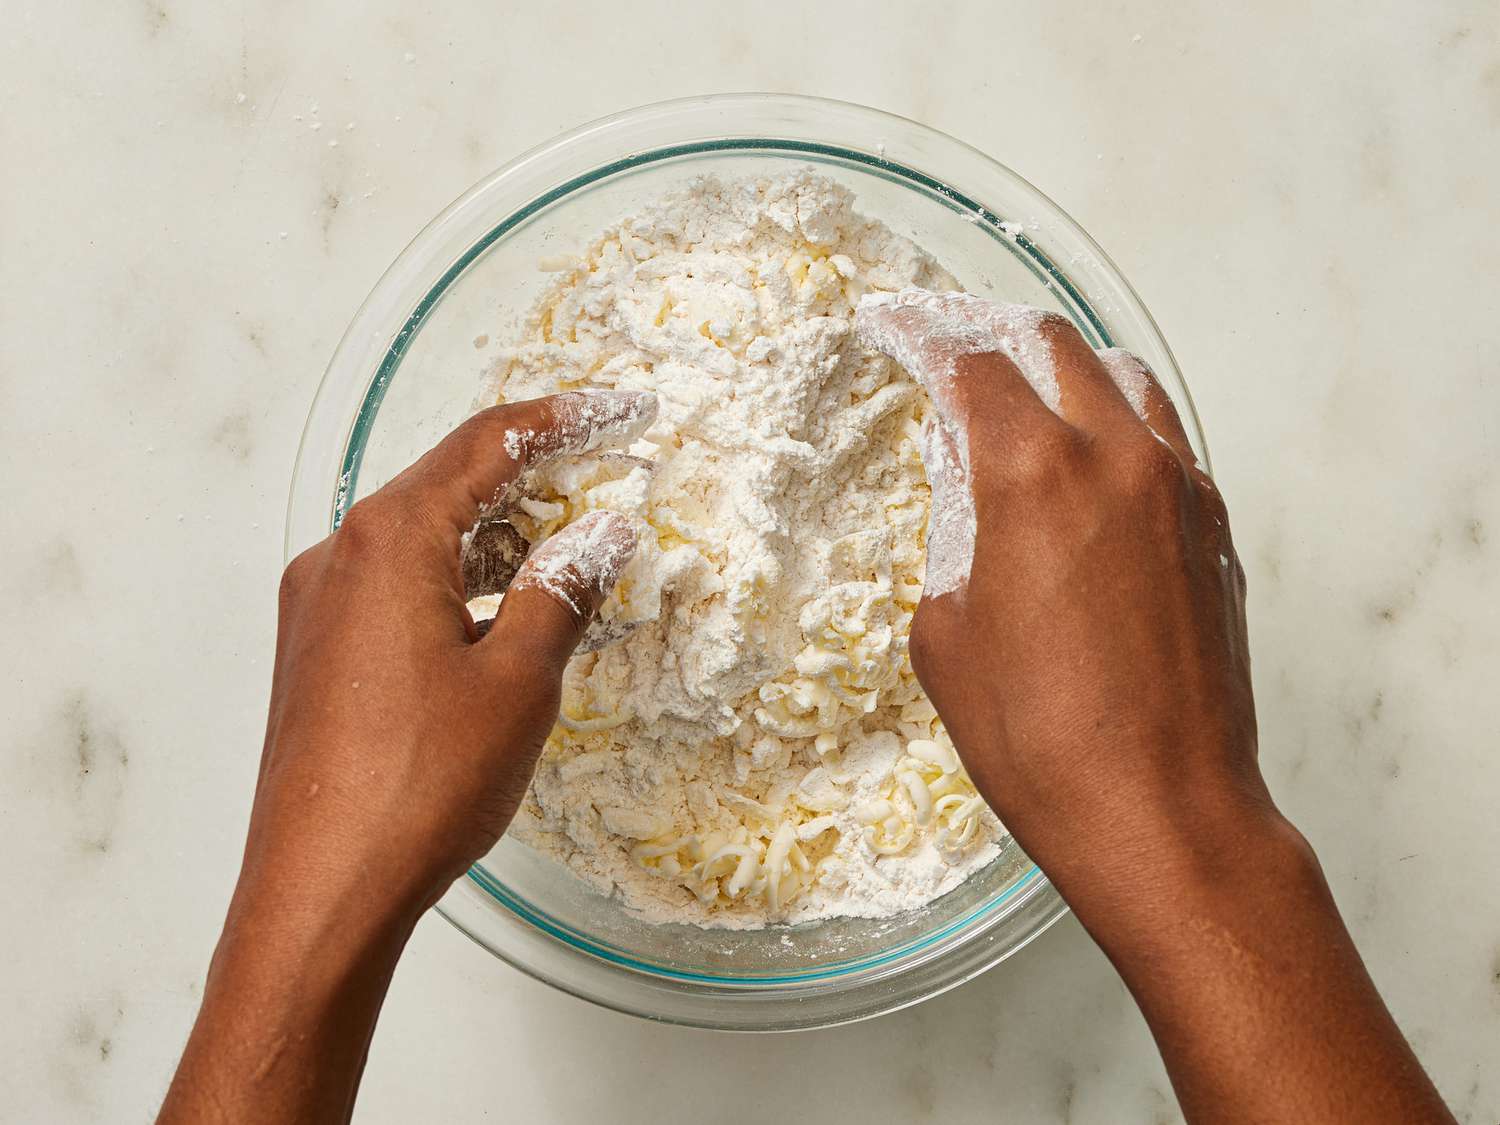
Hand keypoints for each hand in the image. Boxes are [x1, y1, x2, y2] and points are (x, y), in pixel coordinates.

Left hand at [160, 389, 653, 1124]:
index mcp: (388, 540)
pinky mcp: (315, 653)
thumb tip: (601, 529)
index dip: (563, 419)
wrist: (318, 891)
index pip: (486, 443)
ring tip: (566, 545)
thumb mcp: (518, 680)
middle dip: (530, 472)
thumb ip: (561, 589)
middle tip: (606, 467)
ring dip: (495, 533)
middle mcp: (339, 556)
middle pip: (446, 481)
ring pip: (420, 537)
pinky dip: (456, 580)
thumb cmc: (420, 785)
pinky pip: (395, 585)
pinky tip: (500, 611)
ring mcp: (318, 606)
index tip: (624, 408)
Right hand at [858, 290, 1452, 1124]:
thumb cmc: (1037, 737)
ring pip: (1125, 378)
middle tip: (952, 344)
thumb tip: (960, 482)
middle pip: (1053, 346)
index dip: (918, 336)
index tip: (891, 326)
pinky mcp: (1215, 529)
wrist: (1161, 810)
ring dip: (1067, 367)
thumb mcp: (946, 632)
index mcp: (1031, 471)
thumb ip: (948, 533)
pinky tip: (1093, 458)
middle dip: (992, 333)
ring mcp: (1179, 488)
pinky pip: (1166, 438)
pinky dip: (1120, 421)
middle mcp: (1114, 456)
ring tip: (1027, 387)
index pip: (968, 365)